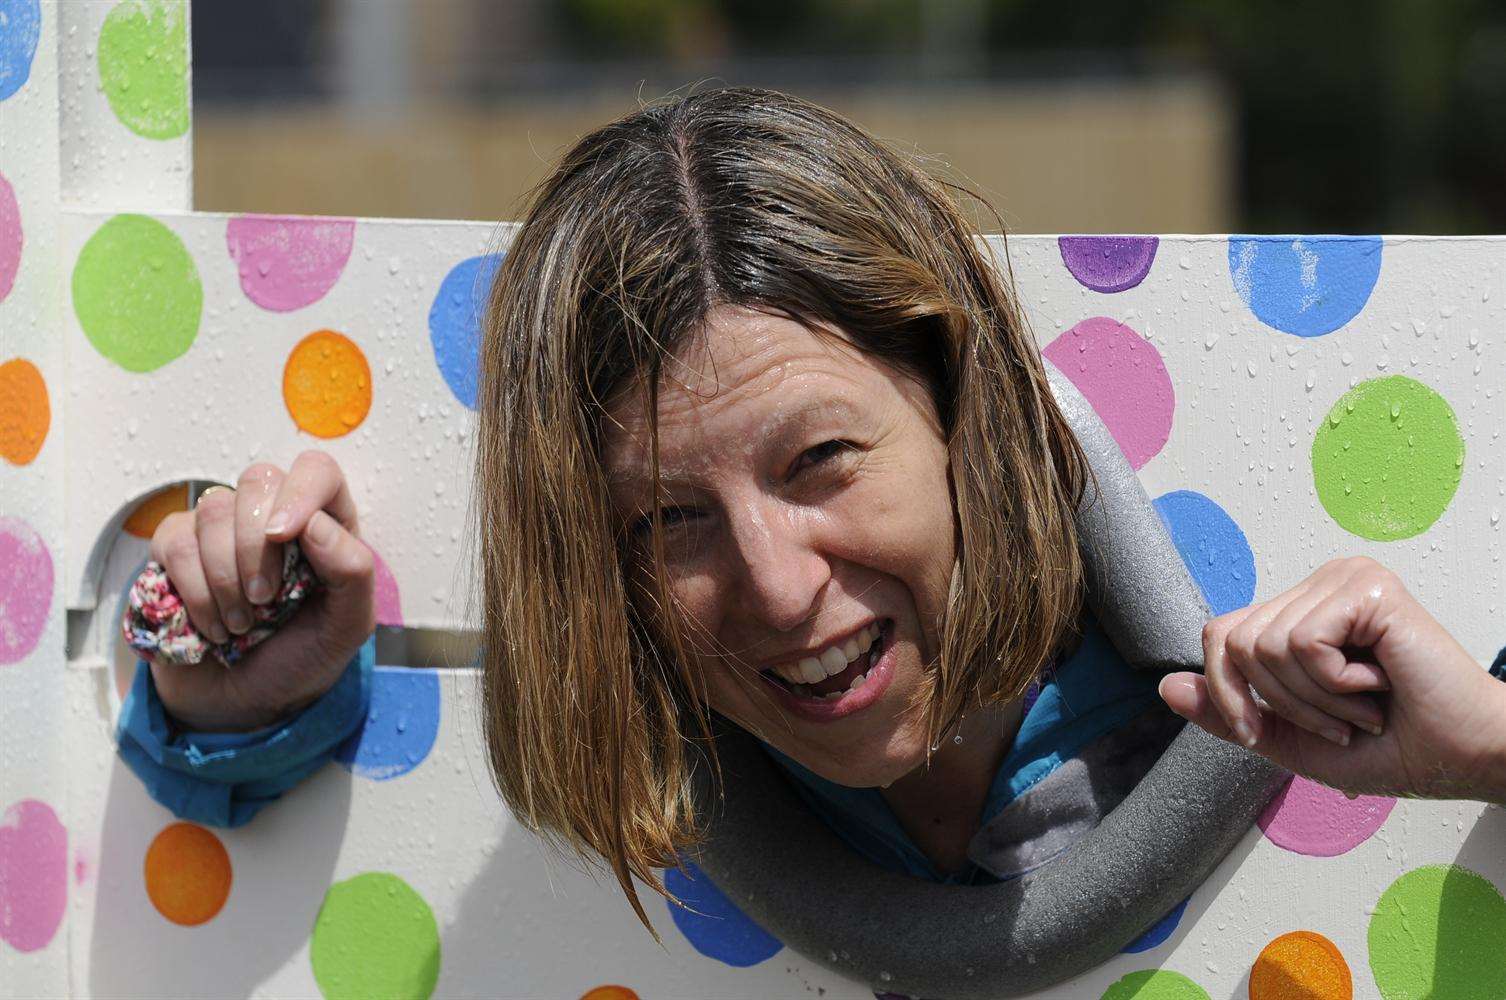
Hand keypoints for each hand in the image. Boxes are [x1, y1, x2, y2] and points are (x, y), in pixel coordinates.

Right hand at [145, 450, 375, 732]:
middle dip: (257, 547)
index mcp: (326, 525)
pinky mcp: (177, 548)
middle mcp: (274, 516)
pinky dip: (193, 589)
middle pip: (258, 480)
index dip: (299, 492)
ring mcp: (222, 529)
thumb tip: (316, 523)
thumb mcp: (348, 626)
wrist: (243, 704)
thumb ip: (352, 571)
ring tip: (240, 623)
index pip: (316, 471)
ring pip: (213, 509)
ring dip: (225, 577)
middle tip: (265, 601)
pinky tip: (210, 624)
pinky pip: (174, 540)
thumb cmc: (302, 658)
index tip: (285, 536)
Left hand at [1159, 556, 1505, 803]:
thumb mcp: (1289, 739)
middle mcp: (1319, 583)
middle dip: (1280, 704)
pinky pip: (1301, 643)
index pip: (1218, 635)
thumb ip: (1228, 713)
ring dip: (1313, 700)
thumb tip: (1164, 686)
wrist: (1464, 758)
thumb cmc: (1393, 746)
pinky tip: (1378, 684)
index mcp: (1299, 609)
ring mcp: (1344, 578)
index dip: (1227, 693)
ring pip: (1265, 647)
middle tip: (1340, 720)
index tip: (1260, 732)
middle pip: (1234, 642)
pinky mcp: (1367, 588)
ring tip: (1363, 704)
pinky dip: (1334, 685)